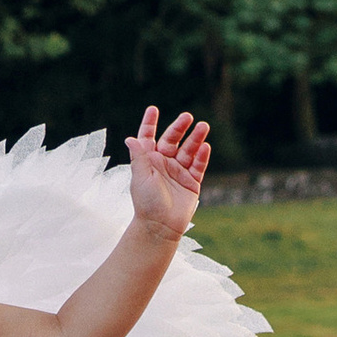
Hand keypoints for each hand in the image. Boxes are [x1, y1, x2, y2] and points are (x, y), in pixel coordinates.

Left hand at [125, 107, 211, 239]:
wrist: (160, 227)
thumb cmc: (146, 203)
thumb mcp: (141, 178)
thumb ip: (139, 157)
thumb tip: (130, 138)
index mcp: (149, 161)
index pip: (149, 138)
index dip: (150, 124)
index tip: (153, 109)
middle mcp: (164, 164)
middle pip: (172, 140)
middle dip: (179, 128)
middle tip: (187, 116)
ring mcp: (179, 172)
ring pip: (188, 151)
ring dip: (196, 139)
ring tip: (203, 126)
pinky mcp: (192, 182)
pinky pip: (198, 166)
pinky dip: (202, 156)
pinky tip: (205, 146)